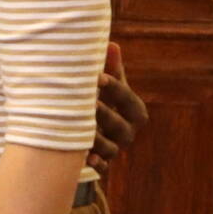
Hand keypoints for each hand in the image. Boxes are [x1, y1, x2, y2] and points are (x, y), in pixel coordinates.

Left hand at [89, 41, 144, 170]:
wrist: (89, 134)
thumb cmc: (100, 101)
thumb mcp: (105, 86)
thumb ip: (110, 68)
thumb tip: (111, 44)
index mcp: (134, 112)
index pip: (129, 100)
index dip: (115, 88)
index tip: (96, 77)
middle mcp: (127, 133)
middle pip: (120, 125)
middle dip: (103, 114)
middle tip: (86, 103)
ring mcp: (115, 151)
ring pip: (110, 149)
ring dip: (96, 139)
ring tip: (78, 129)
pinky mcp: (101, 166)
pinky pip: (102, 169)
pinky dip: (96, 165)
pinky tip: (87, 159)